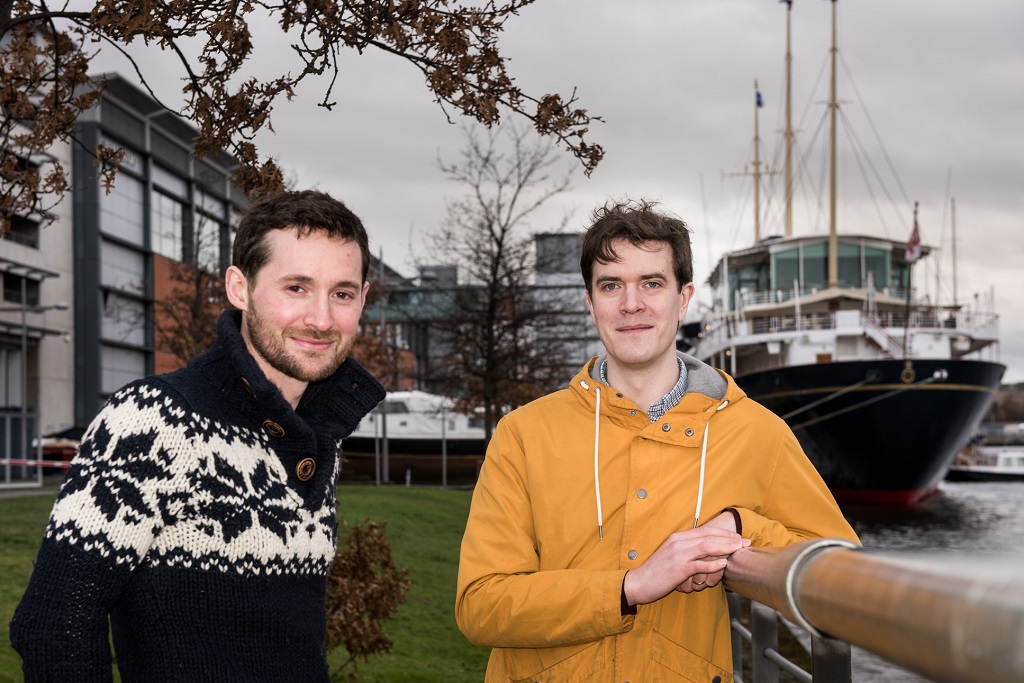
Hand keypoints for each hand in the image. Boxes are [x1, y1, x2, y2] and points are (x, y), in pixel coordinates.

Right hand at [623, 526, 749, 605]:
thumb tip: (706, 552)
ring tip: (739, 548)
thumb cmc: (656, 572)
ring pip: (706, 547)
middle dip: (729, 538)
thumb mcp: (672, 556)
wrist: (638, 583)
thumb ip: (687, 551)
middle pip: (708, 536)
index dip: (723, 532)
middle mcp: (678, 542)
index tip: (737, 536)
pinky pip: (699, 564)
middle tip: (744, 541)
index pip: (705, 531)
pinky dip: (713, 563)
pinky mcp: (678, 569)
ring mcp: (678, 555)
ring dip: (725, 547)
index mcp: (677, 538)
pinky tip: (724, 564)